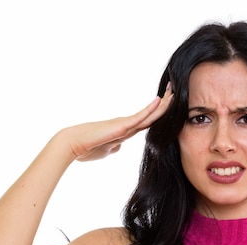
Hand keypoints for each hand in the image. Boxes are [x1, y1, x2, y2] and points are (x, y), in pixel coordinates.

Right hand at [58, 84, 173, 161]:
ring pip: (148, 114)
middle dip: (164, 104)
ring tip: (173, 92)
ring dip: (162, 104)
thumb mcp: (106, 151)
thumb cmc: (86, 148)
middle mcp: (126, 125)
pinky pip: (138, 117)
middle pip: (151, 115)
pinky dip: (150, 110)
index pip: (147, 123)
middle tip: (174, 91)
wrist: (72, 145)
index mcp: (125, 131)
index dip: (159, 115)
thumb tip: (119, 147)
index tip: (168, 106)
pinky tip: (159, 100)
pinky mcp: (120, 126)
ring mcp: (124, 124)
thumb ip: (114, 147)